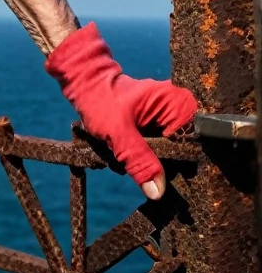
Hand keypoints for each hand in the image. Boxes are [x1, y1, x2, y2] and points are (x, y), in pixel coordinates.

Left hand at [45, 22, 196, 199]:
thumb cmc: (99, 98)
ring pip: (161, 155)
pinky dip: (135, 153)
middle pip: (176, 155)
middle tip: (125, 159)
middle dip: (150, 164)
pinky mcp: (154, 124)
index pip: (190, 151)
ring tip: (117, 151)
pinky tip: (118, 148)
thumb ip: (139, 161)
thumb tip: (158, 193)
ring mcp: (166, 118)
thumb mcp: (118, 132)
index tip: (149, 175)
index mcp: (180, 106)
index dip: (171, 168)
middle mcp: (180, 111)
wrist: (81, 80)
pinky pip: (152, 148)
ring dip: (139, 160)